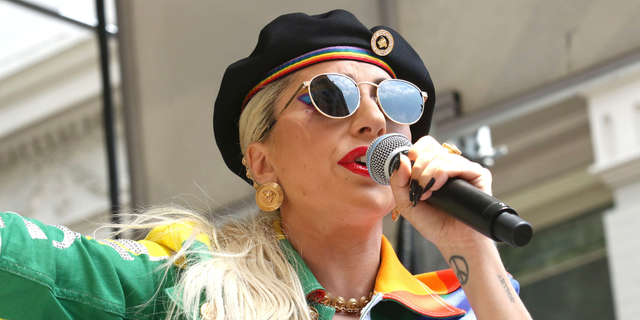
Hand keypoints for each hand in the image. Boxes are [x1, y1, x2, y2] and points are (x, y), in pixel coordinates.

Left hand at [388, 135, 493, 249]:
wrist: (453, 240)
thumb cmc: (433, 222)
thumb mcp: (405, 202)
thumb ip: (397, 180)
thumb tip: (402, 158)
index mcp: (435, 166)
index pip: (425, 144)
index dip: (414, 153)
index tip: (408, 173)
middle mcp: (451, 164)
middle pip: (430, 148)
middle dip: (417, 169)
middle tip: (417, 189)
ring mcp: (465, 168)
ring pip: (440, 157)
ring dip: (427, 176)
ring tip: (427, 194)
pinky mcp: (478, 174)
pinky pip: (455, 164)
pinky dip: (441, 175)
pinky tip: (437, 189)